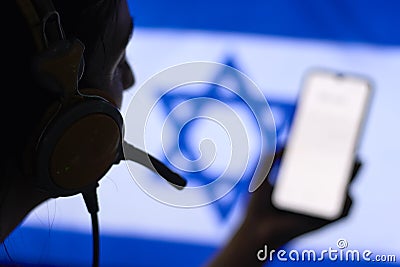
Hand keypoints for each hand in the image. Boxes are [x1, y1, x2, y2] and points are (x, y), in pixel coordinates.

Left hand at [242, 148, 361, 249]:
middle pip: (336, 176)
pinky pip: (343, 213)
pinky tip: (347, 192)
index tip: (336, 139)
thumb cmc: (258, 202)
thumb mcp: (264, 172)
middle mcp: (313, 194)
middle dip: (347, 162)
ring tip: (356, 164)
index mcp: (301, 182)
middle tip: (351, 147)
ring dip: (352, 178)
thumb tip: (290, 142)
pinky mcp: (323, 222)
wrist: (256, 227)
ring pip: (343, 192)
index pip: (319, 165)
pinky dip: (348, 203)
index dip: (329, 153)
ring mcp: (320, 208)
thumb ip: (274, 155)